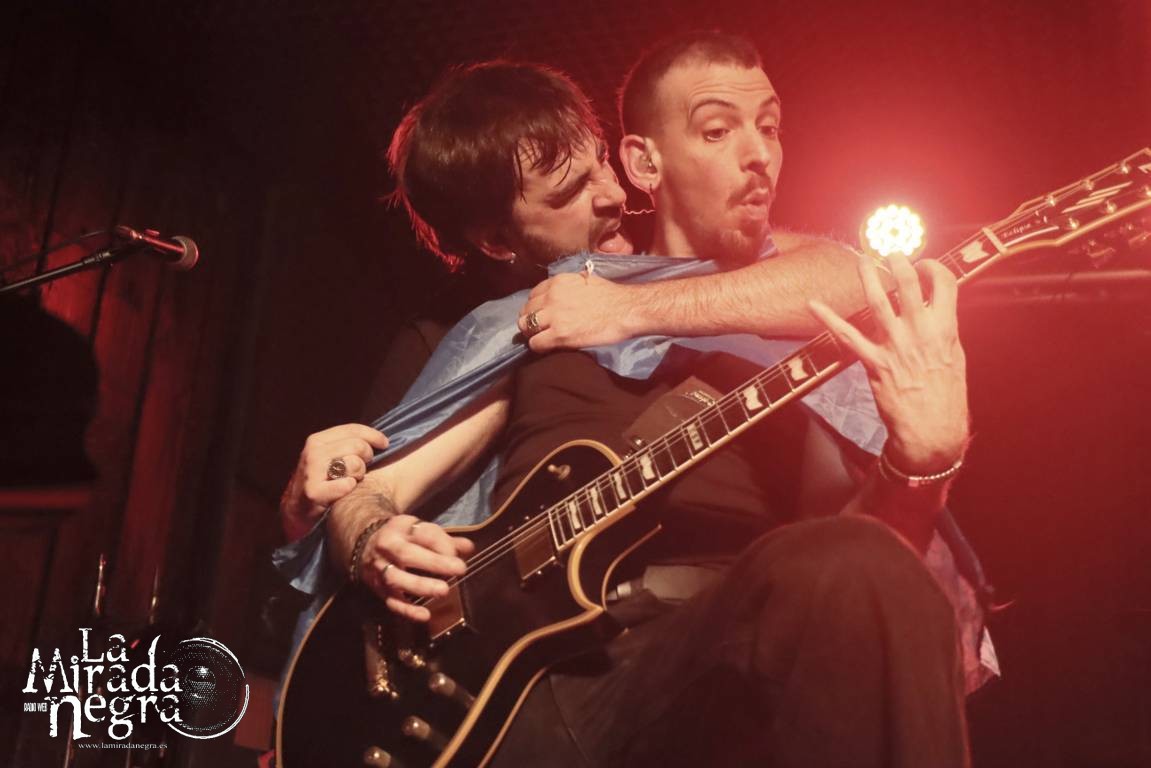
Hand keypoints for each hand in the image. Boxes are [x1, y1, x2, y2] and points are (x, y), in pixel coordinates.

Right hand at [279, 424, 388, 540]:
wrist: (297, 511)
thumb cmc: (321, 482)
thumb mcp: (329, 458)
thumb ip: (348, 446)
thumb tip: (380, 438)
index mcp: (318, 440)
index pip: (352, 430)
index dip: (373, 435)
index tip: (385, 444)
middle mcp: (313, 452)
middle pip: (357, 445)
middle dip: (367, 457)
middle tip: (362, 470)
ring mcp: (312, 471)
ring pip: (354, 464)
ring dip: (358, 474)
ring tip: (351, 481)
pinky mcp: (313, 491)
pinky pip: (346, 485)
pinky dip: (350, 488)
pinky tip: (345, 491)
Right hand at [359, 514, 475, 621]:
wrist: (364, 543)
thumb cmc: (402, 537)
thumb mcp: (420, 530)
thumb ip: (445, 539)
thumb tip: (469, 547)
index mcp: (401, 528)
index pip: (424, 533)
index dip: (444, 544)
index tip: (460, 556)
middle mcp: (388, 547)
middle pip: (407, 554)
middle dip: (434, 562)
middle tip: (459, 569)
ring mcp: (381, 569)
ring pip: (397, 579)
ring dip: (421, 586)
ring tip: (443, 591)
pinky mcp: (378, 588)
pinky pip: (391, 601)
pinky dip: (408, 611)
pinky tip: (425, 615)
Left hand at [517, 271, 636, 351]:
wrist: (626, 310)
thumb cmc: (612, 295)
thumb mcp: (585, 279)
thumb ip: (568, 284)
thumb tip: (562, 290)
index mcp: (557, 282)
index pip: (532, 295)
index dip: (536, 307)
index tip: (542, 314)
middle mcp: (551, 296)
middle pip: (526, 311)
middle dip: (530, 320)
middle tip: (540, 328)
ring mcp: (554, 316)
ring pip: (525, 326)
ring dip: (532, 333)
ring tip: (543, 338)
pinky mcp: (559, 334)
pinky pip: (535, 343)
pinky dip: (539, 346)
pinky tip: (548, 346)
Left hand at [808, 254, 968, 472]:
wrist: (931, 430)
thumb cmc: (946, 395)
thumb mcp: (955, 356)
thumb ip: (943, 330)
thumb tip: (935, 309)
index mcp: (945, 328)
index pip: (944, 282)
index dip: (932, 267)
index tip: (923, 264)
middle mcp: (919, 331)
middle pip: (907, 284)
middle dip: (897, 260)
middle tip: (889, 250)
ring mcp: (894, 345)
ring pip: (877, 301)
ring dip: (867, 276)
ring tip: (861, 259)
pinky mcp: (873, 362)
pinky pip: (847, 336)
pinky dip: (828, 318)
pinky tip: (813, 303)